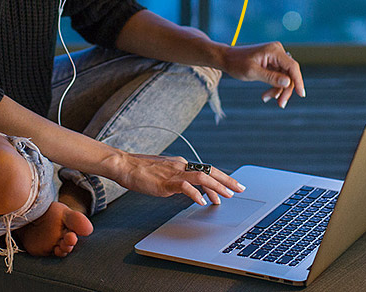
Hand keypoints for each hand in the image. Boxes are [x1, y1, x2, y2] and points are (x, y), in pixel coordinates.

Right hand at [109, 152, 245, 205]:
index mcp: (181, 163)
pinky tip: (201, 202)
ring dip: (216, 187)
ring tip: (226, 197)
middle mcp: (181, 165)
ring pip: (202, 177)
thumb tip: (189, 188)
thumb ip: (177, 179)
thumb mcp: (164, 173)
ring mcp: (174, 173)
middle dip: (227, 181)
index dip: (221, 178)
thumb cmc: (141, 170)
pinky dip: (195, 194)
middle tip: (240, 189)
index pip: (207, 169)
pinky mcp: (166, 182)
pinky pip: (185, 186)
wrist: (125, 165)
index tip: (232, 186)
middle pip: (210, 171)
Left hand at [220, 41, 304, 107]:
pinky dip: (274, 86)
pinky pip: (279, 76)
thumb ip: (270, 77)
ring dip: (278, 90)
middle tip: (280, 104)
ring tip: (266, 98)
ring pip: (285, 77)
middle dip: (285, 89)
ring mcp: (275, 57)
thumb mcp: (252, 72)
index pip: (292, 66)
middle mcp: (277, 52)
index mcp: (274, 50)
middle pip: (290, 73)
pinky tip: (266, 95)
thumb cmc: (237, 64)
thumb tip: (288, 82)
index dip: (298, 81)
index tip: (301, 94)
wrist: (227, 59)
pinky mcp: (272, 63)